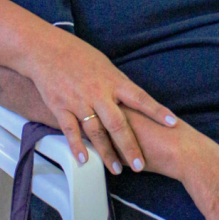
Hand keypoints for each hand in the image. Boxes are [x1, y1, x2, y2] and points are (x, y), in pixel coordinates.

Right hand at [23, 31, 176, 174]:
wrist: (45, 49)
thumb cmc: (77, 55)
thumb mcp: (104, 64)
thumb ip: (118, 84)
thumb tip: (134, 100)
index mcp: (112, 80)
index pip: (140, 97)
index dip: (157, 111)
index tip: (172, 123)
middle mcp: (98, 92)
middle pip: (118, 124)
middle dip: (130, 147)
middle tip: (140, 165)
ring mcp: (78, 101)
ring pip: (96, 132)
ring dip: (106, 153)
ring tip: (115, 170)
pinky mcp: (60, 107)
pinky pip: (70, 131)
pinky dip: (77, 146)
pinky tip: (84, 160)